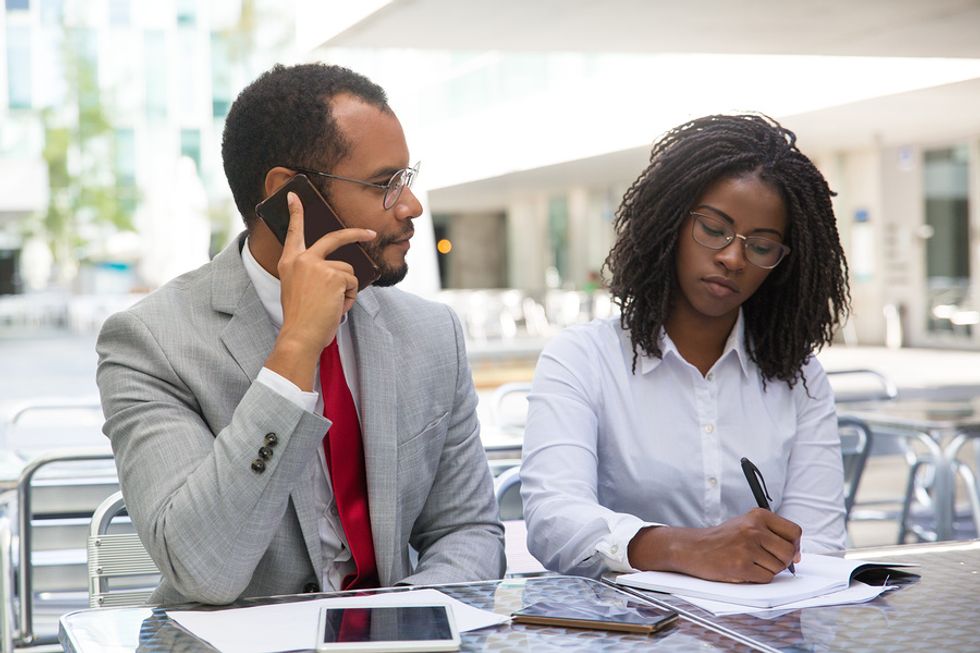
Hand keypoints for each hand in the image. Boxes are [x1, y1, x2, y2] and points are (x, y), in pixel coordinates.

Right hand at [265, 191, 375, 389]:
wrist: (300, 334)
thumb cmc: (301, 318)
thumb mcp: (299, 290)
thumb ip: (312, 274)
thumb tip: (341, 269)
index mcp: (289, 262)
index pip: (294, 231)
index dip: (296, 212)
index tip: (295, 195)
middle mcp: (301, 259)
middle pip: (335, 237)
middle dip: (356, 233)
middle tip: (371, 233)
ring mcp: (317, 265)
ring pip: (348, 270)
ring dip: (346, 290)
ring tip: (332, 305)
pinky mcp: (333, 275)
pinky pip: (352, 283)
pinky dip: (349, 298)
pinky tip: (336, 307)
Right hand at [627, 508, 801, 582]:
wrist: (693, 547)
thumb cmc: (721, 538)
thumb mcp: (746, 524)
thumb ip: (771, 534)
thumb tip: (797, 555)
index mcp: (758, 515)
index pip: (794, 531)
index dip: (795, 545)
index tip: (790, 551)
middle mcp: (753, 529)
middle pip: (789, 552)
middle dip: (782, 561)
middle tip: (766, 560)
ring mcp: (747, 547)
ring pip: (778, 567)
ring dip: (768, 569)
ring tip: (750, 562)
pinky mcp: (741, 566)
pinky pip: (766, 578)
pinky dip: (758, 578)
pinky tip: (744, 569)